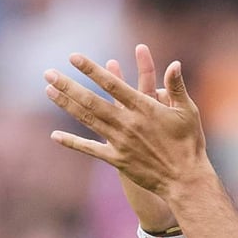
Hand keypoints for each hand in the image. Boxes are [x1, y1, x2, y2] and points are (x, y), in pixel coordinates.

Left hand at [44, 45, 210, 201]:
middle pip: (91, 100)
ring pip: (88, 120)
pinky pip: (92, 149)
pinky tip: (55, 136)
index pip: (112, 84)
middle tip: (48, 72)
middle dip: (68, 85)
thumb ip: (177, 87)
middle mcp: (128, 123)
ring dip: (66, 105)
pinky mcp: (118, 159)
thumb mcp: (187, 111)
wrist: (185, 179)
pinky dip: (73, 143)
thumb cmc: (189, 143)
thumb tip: (174, 63)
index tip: (74, 58)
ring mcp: (120, 142)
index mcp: (144, 108)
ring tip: (48, 91)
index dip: (92, 70)